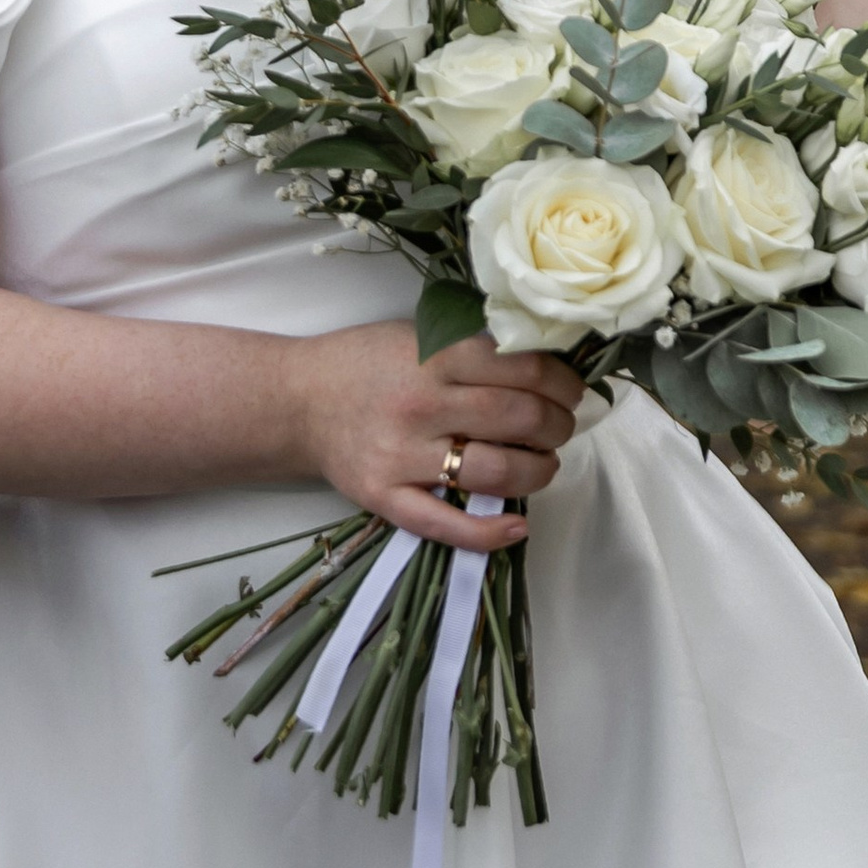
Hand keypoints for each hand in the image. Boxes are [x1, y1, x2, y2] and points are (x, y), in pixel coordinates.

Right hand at [286, 324, 581, 550]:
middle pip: (520, 419)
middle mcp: (422, 405)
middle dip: (558, 426)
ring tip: (543, 464)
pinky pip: (446, 524)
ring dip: (539, 471)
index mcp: (434, 357)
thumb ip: (473, 349)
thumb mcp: (419, 336)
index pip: (525, 371)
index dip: (563, 384)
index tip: (571, 392)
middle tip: (560, 427)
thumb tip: (547, 368)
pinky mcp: (385, 496)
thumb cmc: (364, 363)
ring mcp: (403, 455)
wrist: (296, 400)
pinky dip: (490, 532)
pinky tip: (517, 525)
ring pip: (497, 472)